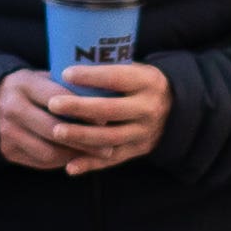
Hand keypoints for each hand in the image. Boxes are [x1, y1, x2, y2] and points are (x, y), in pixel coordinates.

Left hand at [0, 62, 170, 173]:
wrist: (177, 109)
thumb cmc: (141, 84)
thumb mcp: (136, 70)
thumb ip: (110, 70)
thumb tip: (67, 63)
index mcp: (148, 83)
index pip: (118, 78)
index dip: (92, 76)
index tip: (66, 73)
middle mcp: (149, 109)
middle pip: (111, 110)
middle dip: (80, 108)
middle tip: (53, 104)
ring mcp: (145, 133)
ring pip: (111, 138)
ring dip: (82, 137)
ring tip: (56, 132)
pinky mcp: (138, 150)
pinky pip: (113, 160)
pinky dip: (91, 165)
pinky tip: (70, 167)